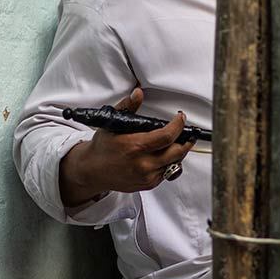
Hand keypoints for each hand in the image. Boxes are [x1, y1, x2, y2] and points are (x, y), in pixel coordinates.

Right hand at [58, 88, 195, 205]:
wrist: (92, 170)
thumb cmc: (102, 147)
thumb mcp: (111, 123)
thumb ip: (127, 107)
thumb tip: (137, 94)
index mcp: (134, 147)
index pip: (166, 136)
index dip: (178, 126)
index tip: (180, 118)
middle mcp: (142, 164)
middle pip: (177, 152)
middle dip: (185, 140)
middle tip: (186, 133)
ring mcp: (146, 176)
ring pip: (175, 164)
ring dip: (179, 152)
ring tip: (177, 142)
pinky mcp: (148, 184)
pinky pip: (167, 173)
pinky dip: (170, 163)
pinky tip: (165, 155)